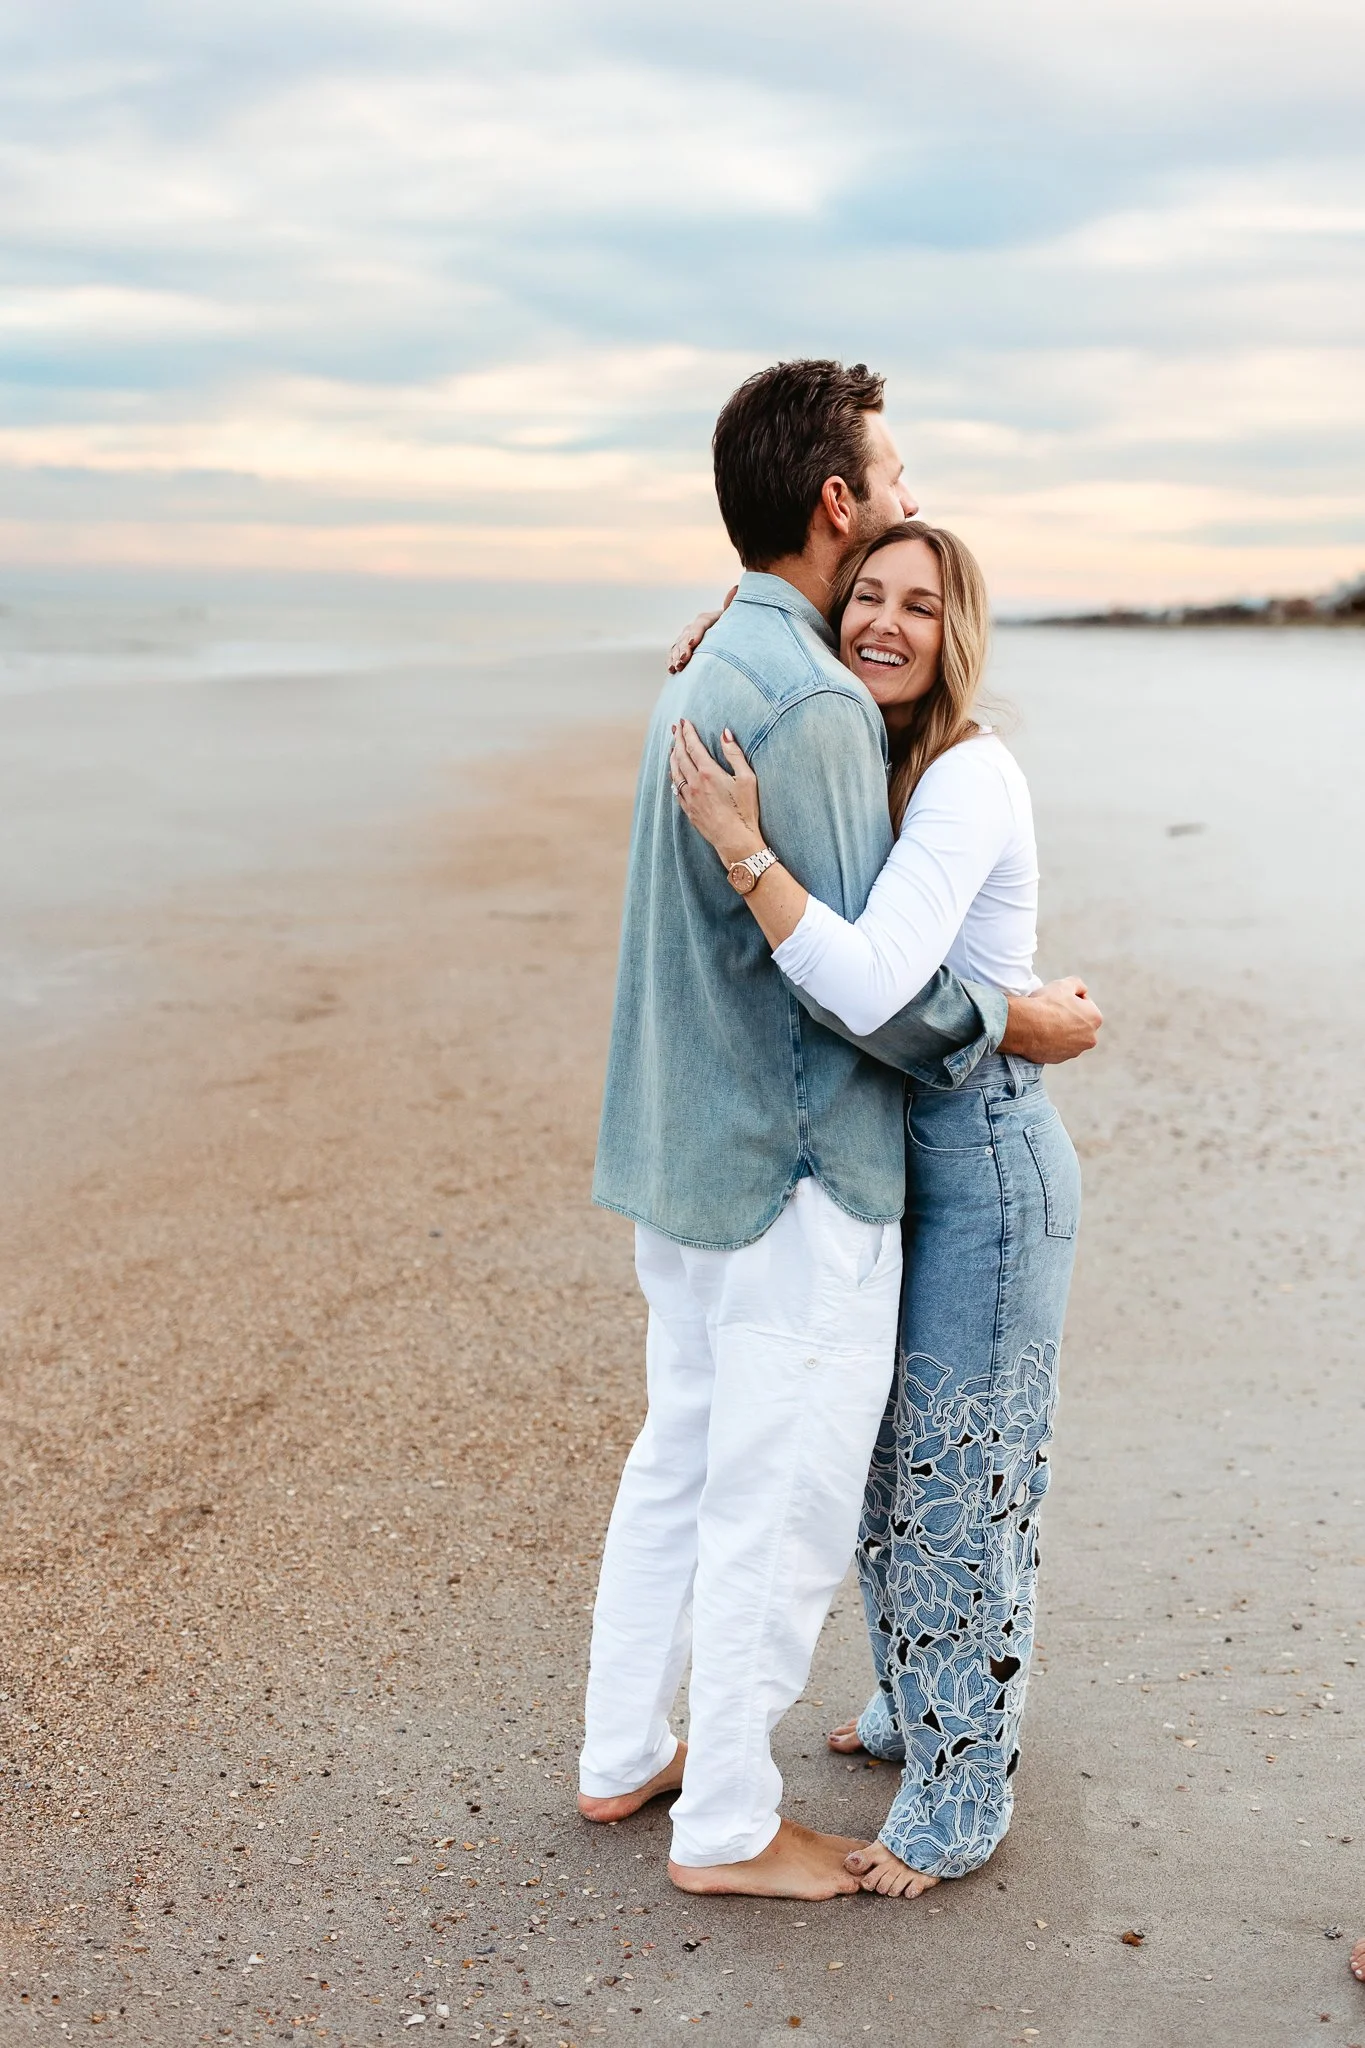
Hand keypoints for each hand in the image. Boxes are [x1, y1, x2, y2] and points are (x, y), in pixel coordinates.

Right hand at [668, 585, 737, 672]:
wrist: (734, 640)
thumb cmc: (738, 629)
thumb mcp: (737, 618)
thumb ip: (734, 605)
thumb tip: (736, 588)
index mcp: (711, 618)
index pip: (701, 623)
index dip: (696, 633)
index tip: (693, 643)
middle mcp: (697, 627)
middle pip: (687, 635)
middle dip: (684, 648)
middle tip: (684, 660)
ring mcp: (689, 637)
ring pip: (679, 645)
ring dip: (676, 656)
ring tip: (677, 667)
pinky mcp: (685, 648)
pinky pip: (675, 653)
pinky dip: (672, 661)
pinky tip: (672, 670)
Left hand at [670, 718, 763, 863]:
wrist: (735, 840)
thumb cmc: (745, 810)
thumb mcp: (747, 778)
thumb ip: (734, 754)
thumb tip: (725, 733)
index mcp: (708, 772)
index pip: (693, 746)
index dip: (688, 732)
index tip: (684, 722)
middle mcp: (694, 783)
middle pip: (680, 755)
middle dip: (677, 739)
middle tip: (676, 728)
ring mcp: (688, 797)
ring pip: (674, 771)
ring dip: (672, 756)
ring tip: (673, 746)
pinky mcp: (688, 809)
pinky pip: (675, 787)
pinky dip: (673, 775)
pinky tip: (674, 772)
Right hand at [999, 977, 1102, 1063]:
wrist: (1025, 1026)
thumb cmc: (1046, 1003)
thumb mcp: (1064, 984)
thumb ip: (1078, 984)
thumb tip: (1082, 990)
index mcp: (1095, 1018)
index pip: (1084, 1004)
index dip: (1069, 999)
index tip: (1057, 1000)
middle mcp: (1090, 1038)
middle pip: (1078, 1023)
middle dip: (1068, 1017)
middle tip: (1051, 1011)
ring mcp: (1074, 1051)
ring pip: (1068, 1036)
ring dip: (1060, 1030)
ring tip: (1044, 1023)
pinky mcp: (1059, 1059)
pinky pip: (1056, 1047)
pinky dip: (1050, 1041)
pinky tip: (1040, 1034)